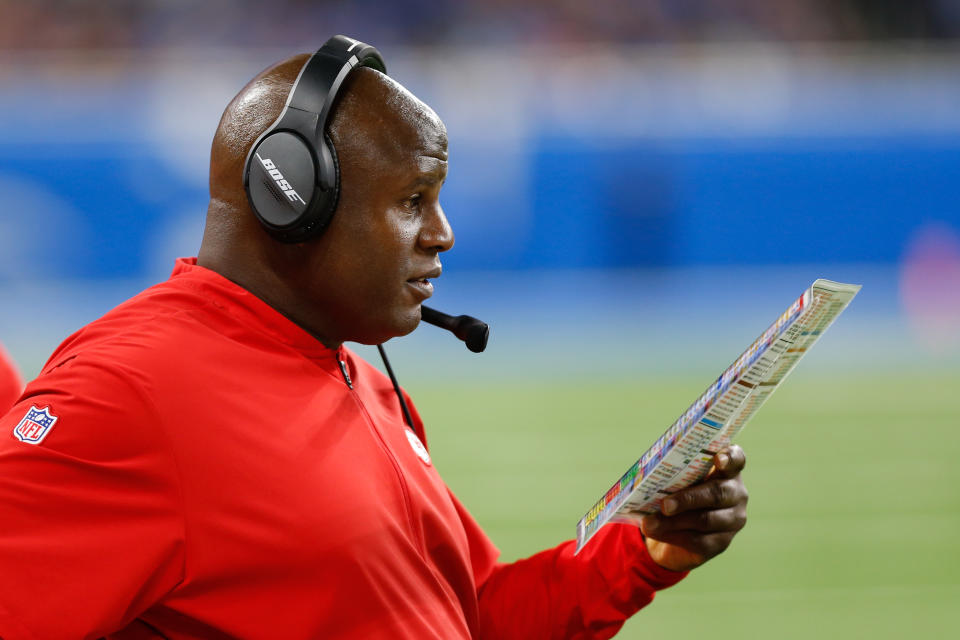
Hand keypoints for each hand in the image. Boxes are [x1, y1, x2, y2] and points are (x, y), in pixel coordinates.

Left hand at [640, 445, 747, 571]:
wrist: (671, 531)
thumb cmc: (674, 493)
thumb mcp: (675, 480)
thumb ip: (672, 475)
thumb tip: (649, 481)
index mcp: (726, 470)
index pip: (737, 459)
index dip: (730, 458)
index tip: (718, 459)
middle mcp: (736, 494)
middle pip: (718, 493)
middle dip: (688, 498)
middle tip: (664, 504)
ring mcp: (732, 520)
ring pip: (705, 520)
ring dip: (673, 521)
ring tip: (649, 522)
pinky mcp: (721, 543)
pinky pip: (698, 541)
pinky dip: (672, 536)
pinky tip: (655, 532)